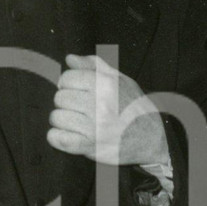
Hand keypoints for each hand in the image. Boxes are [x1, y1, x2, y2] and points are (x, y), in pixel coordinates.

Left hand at [48, 53, 168, 165]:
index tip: (76, 90)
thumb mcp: (119, 80)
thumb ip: (94, 66)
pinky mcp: (89, 146)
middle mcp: (99, 105)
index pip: (67, 78)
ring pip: (56, 117)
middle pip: (60, 98)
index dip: (68, 83)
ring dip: (62, 120)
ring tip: (76, 122)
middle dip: (66, 102)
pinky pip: (57, 138)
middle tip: (79, 108)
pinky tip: (68, 134)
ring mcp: (93, 127)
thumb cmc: (133, 107)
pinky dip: (57, 137)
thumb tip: (69, 59)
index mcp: (106, 85)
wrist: (150, 138)